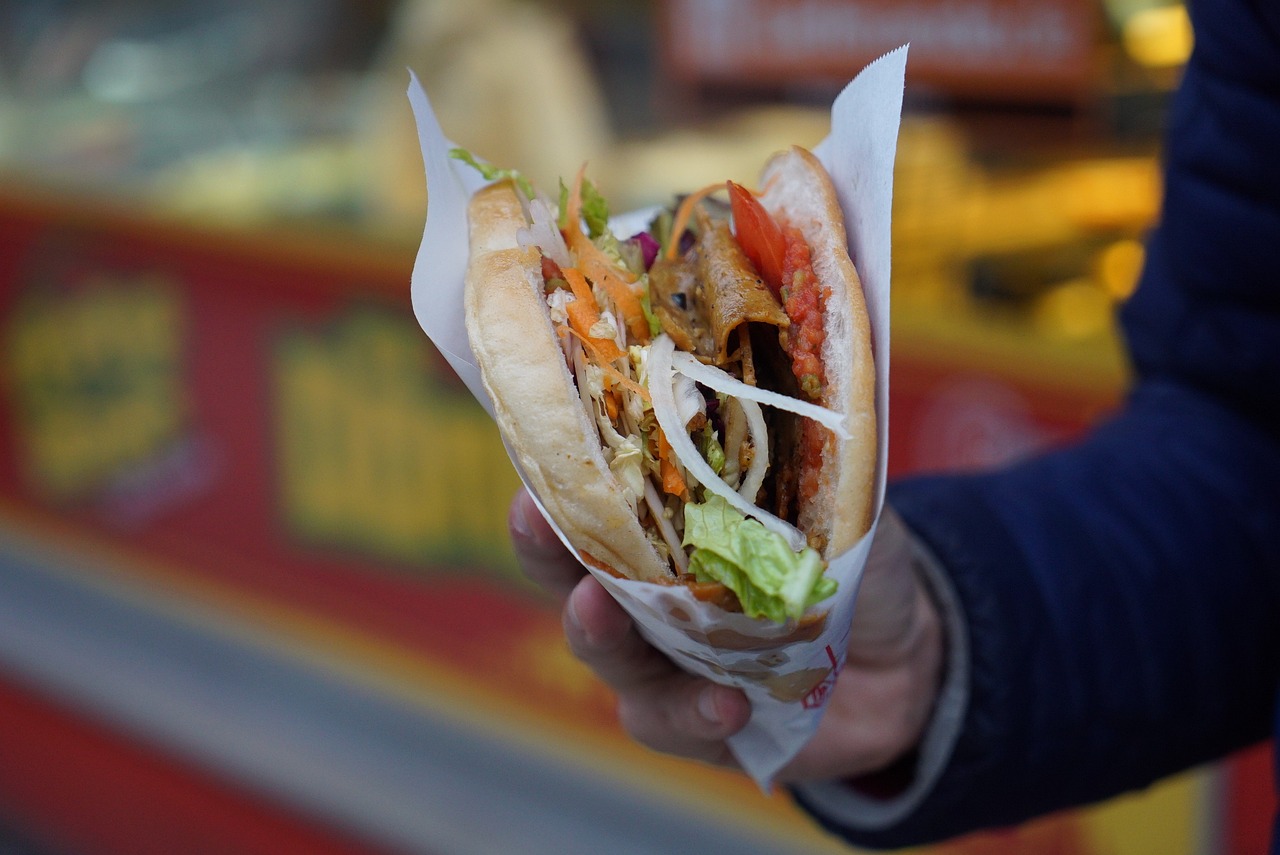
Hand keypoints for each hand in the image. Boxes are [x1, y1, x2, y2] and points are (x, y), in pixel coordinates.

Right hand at [509, 487, 944, 782]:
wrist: (907, 662)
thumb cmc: (852, 569)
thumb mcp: (840, 509)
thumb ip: (810, 472)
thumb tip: (803, 408)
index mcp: (670, 536)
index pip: (596, 505)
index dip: (557, 481)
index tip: (538, 451)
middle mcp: (650, 600)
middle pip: (573, 576)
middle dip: (547, 551)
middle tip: (535, 521)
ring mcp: (668, 667)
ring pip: (609, 656)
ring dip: (598, 633)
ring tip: (598, 609)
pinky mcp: (698, 728)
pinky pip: (674, 723)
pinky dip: (692, 712)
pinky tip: (727, 703)